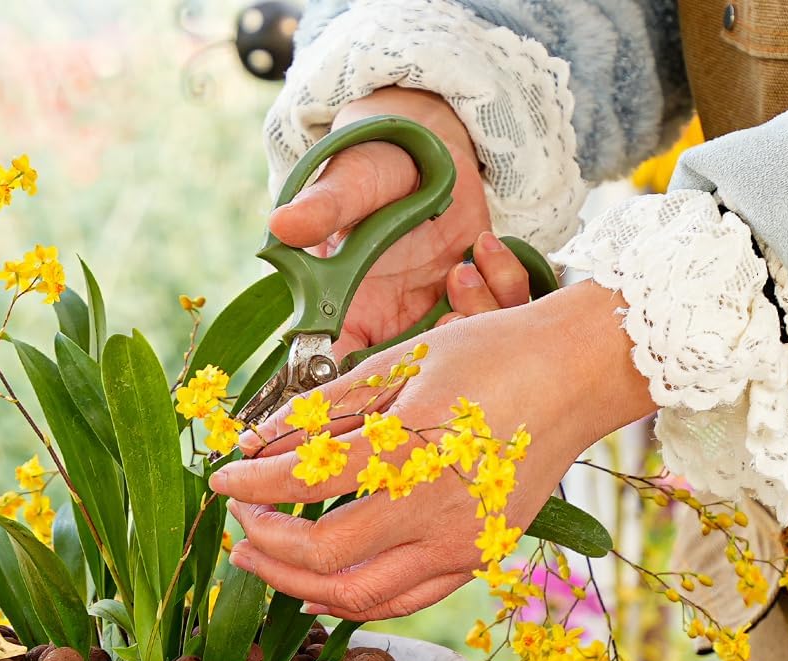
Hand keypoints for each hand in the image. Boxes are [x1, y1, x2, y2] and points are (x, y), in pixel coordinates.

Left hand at [210, 280, 654, 619]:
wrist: (578, 376)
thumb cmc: (489, 355)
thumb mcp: (400, 363)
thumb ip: (323, 409)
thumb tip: (253, 441)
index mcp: (412, 448)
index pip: (304, 485)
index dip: (250, 488)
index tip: (221, 481)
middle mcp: (436, 510)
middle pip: (322, 556)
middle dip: (265, 543)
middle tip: (239, 522)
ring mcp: (461, 545)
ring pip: (357, 595)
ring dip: (296, 583)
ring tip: (260, 559)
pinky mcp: (476, 560)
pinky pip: (400, 600)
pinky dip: (350, 600)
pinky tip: (313, 587)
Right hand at [268, 87, 488, 361]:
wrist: (424, 144)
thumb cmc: (375, 163)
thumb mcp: (350, 181)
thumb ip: (324, 207)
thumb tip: (282, 224)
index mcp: (350, 313)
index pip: (345, 377)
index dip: (366, 389)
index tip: (395, 370)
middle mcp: (394, 325)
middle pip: (417, 375)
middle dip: (440, 354)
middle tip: (446, 315)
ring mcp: (438, 312)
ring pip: (469, 348)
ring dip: (476, 312)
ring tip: (462, 268)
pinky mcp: (479, 294)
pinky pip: (505, 310)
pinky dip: (505, 283)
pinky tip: (485, 245)